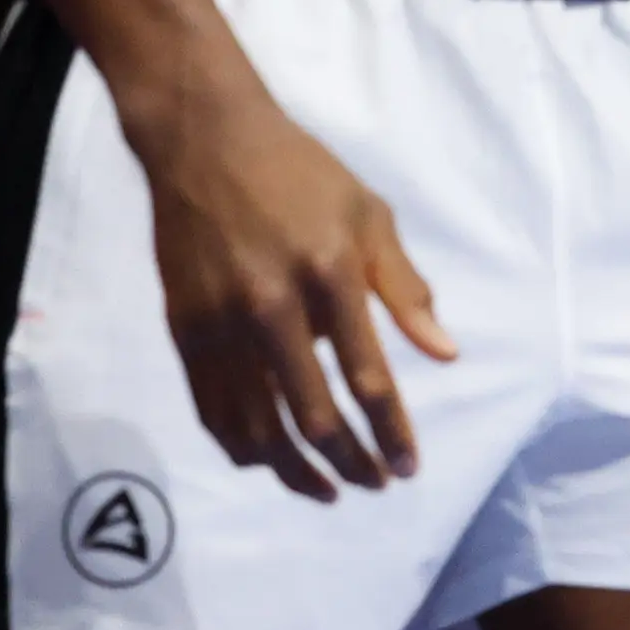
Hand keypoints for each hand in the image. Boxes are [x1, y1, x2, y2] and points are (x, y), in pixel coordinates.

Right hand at [135, 91, 455, 501]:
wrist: (205, 141)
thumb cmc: (302, 174)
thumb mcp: (370, 216)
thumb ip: (405, 290)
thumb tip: (445, 354)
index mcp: (330, 274)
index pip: (368, 378)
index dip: (392, 433)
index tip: (409, 467)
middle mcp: (272, 306)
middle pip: (313, 416)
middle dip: (351, 463)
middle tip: (376, 485)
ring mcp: (221, 322)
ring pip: (257, 427)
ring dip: (295, 471)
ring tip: (327, 489)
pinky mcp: (183, 330)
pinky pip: (212, 410)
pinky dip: (242, 447)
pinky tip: (270, 461)